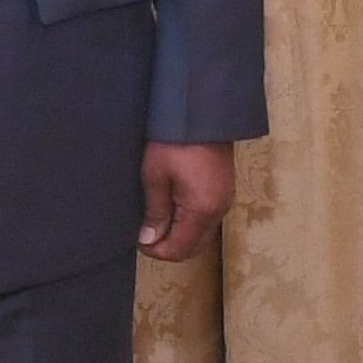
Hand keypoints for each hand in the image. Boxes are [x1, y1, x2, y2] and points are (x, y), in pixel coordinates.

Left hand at [140, 142, 234, 261]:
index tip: (138, 239)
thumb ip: (155, 212)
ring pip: (201, 235)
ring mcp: (225, 201)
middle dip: (169, 246)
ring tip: (157, 217)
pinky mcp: (225, 190)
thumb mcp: (155, 176)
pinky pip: (208, 220)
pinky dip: (190, 222)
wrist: (202, 111)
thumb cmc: (174, 141)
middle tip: (146, 231)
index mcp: (201, 211)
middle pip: (193, 247)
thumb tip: (149, 240)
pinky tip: (173, 206)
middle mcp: (218, 211)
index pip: (179, 250)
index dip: (156, 251)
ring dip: (179, 234)